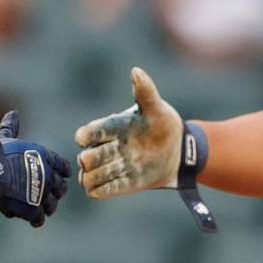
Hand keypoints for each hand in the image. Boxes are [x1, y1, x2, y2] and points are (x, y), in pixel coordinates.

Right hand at [0, 111, 70, 227]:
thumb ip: (11, 127)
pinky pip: (39, 218)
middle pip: (61, 188)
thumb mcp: (3, 137)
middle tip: (51, 194)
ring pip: (52, 204)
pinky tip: (32, 219)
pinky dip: (36, 219)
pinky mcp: (32, 209)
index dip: (62, 171)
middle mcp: (48, 175)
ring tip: (41, 208)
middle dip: (56, 191)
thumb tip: (13, 113)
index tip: (61, 175)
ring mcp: (41, 193)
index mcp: (44, 156)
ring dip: (47, 206)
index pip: (63, 166)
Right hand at [74, 67, 184, 197]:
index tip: (82, 138)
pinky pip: (104, 191)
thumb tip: (136, 71)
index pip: (93, 131)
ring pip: (91, 177)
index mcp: (114, 127)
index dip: (86, 134)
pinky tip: (106, 187)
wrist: (179, 150)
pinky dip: (102, 190)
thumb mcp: (157, 108)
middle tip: (91, 160)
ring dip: (93, 177)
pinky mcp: (123, 184)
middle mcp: (110, 148)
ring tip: (102, 176)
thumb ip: (145, 91)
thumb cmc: (164, 125)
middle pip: (88, 157)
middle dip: (88, 159)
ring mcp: (115, 167)